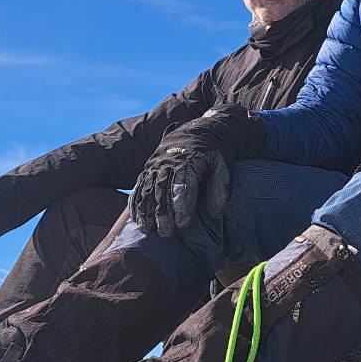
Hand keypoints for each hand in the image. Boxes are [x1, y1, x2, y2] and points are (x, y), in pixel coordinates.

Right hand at [130, 105, 265, 236]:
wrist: (201, 128)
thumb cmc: (215, 151)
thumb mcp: (223, 164)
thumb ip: (221, 187)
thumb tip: (216, 213)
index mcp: (190, 160)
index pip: (183, 185)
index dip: (183, 206)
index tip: (184, 224)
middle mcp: (169, 161)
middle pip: (163, 189)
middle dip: (163, 212)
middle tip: (166, 233)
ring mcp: (156, 163)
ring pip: (148, 188)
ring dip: (146, 210)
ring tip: (148, 230)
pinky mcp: (149, 167)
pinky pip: (139, 185)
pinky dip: (136, 202)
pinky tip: (137, 219)